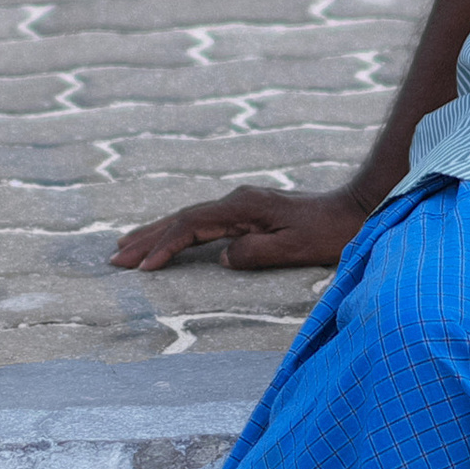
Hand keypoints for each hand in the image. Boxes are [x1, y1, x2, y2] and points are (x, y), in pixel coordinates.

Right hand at [112, 184, 368, 274]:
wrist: (354, 210)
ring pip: (189, 218)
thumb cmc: (329, 232)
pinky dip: (179, 233)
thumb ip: (257, 253)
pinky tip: (168, 240)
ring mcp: (242, 205)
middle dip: (147, 238)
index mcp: (243, 208)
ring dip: (157, 233)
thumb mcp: (295, 247)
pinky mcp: (248, 212)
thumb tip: (223, 258)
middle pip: (181, 218)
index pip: (191, 226)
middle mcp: (237, 201)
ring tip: (126, 247)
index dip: (165, 246)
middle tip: (115, 258)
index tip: (144, 267)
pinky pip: (203, 223)